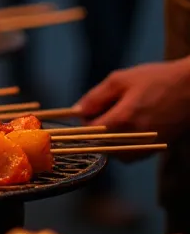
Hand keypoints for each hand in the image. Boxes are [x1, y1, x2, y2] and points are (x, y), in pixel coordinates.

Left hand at [75, 59, 189, 142]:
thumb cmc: (156, 79)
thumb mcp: (121, 79)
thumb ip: (95, 97)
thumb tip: (77, 111)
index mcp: (121, 120)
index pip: (89, 131)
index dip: (85, 120)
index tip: (91, 108)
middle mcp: (132, 139)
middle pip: (100, 143)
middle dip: (98, 129)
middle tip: (108, 109)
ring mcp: (144, 148)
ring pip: (114, 152)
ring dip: (110, 138)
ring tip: (122, 116)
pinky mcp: (154, 151)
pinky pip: (129, 154)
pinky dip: (124, 143)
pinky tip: (133, 125)